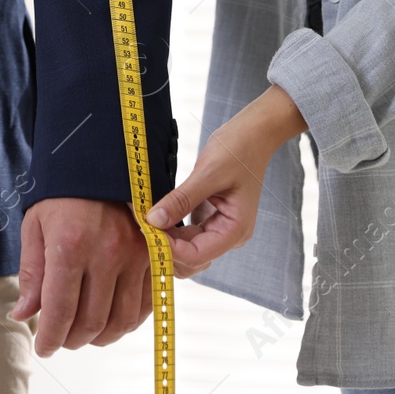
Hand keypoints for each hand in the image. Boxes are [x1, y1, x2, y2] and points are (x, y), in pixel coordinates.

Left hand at [10, 197, 151, 354]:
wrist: (100, 160)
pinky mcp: (153, 255)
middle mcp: (106, 254)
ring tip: (84, 334)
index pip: (60, 312)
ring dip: (100, 337)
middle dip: (71, 340)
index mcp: (70, 246)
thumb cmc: (62, 193)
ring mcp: (135, 255)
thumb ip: (32, 274)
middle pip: (91, 322)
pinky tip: (110, 320)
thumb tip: (25, 315)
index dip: (50, 338)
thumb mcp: (35, 226)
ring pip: (121, 320)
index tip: (43, 347)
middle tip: (60, 340)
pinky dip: (127, 322)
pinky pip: (144, 304)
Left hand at [145, 87, 306, 278]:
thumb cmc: (238, 150)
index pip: (197, 255)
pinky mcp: (210, 218)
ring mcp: (219, 228)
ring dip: (166, 240)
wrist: (253, 134)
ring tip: (145, 218)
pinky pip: (187, 234)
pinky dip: (170, 228)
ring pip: (187, 249)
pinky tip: (155, 214)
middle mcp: (229, 235)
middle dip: (166, 248)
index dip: (170, 249)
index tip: (146, 231)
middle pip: (192, 259)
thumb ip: (180, 199)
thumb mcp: (207, 174)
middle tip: (141, 225)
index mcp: (235, 230)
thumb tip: (153, 220)